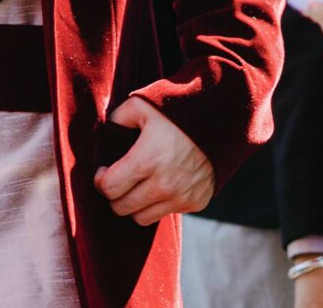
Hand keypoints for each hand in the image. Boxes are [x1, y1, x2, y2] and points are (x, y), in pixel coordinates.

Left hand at [93, 96, 213, 224]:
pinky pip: (165, 213)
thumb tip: (106, 133)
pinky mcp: (196, 203)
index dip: (100, 181)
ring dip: (134, 204)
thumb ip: (117, 118)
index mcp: (147, 160)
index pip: (109, 188)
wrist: (221, 121)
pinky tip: (159, 185)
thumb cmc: (176, 112)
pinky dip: (157, 204)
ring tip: (136, 186)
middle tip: (117, 180)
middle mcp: (164, 185)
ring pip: (141, 218)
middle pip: (122, 208)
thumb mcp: (141, 104)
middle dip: (114, 195)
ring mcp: (181, 197)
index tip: (103, 172)